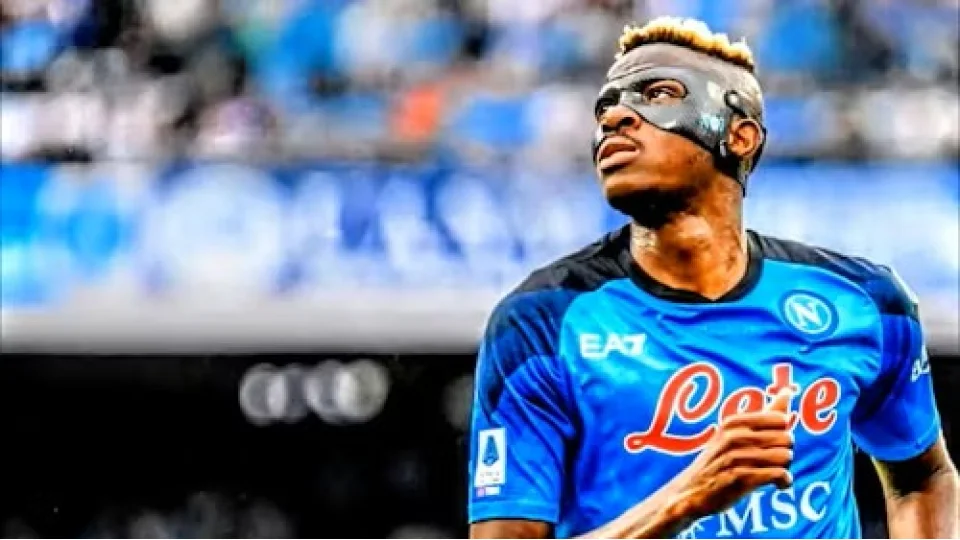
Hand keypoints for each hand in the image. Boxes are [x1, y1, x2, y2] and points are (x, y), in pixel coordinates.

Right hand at [668, 389, 794, 521]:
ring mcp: (735, 457)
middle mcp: (734, 436)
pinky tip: (779, 485)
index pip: (780, 419)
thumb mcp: (735, 434)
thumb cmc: (719, 461)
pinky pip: (779, 474)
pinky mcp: (740, 479)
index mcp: (734, 422)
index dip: (782, 434)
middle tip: (775, 463)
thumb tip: (788, 391)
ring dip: (785, 468)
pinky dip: (784, 481)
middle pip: (786, 438)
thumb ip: (765, 414)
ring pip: (785, 457)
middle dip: (786, 452)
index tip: (773, 445)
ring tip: (775, 474)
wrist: (691, 491)